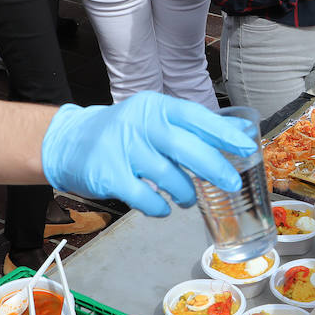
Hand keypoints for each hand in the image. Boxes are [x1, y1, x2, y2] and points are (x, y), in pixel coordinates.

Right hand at [41, 92, 257, 215]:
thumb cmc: (121, 134)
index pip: (195, 116)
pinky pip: (145, 198)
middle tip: (232, 183)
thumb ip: (183, 130)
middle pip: (185, 147)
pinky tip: (163, 207)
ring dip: (185, 193)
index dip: (224, 133)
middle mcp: (139, 123)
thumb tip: (231, 144)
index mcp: (155, 107)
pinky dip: (160, 208)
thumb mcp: (150, 119)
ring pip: (168, 177)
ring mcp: (122, 149)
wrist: (67, 142)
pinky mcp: (108, 175)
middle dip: (214, 168)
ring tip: (188, 198)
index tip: (247, 147)